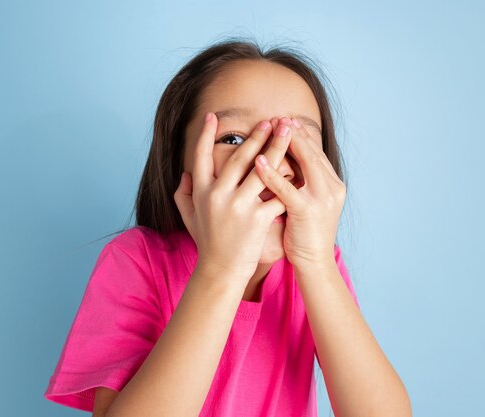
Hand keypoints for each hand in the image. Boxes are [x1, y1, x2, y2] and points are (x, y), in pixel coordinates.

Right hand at [173, 112, 292, 284]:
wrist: (221, 271)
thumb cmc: (208, 243)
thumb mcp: (189, 217)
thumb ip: (184, 195)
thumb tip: (185, 174)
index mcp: (201, 192)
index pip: (200, 157)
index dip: (205, 135)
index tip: (212, 116)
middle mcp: (217, 195)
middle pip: (239, 158)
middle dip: (256, 136)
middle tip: (270, 121)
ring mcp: (237, 207)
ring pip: (262, 170)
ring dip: (277, 148)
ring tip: (288, 133)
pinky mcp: (256, 219)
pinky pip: (276, 194)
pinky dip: (288, 181)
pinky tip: (300, 167)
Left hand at [255, 117, 346, 269]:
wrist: (315, 264)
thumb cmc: (306, 235)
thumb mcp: (309, 203)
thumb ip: (303, 183)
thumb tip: (288, 162)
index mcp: (332, 185)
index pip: (317, 152)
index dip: (301, 135)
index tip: (286, 121)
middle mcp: (331, 187)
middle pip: (312, 152)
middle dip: (293, 133)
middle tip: (277, 117)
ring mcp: (321, 198)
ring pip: (304, 163)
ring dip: (285, 144)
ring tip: (269, 127)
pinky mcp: (307, 211)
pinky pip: (286, 188)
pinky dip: (272, 173)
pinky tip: (258, 161)